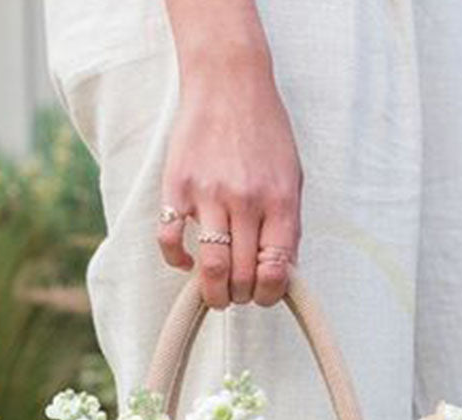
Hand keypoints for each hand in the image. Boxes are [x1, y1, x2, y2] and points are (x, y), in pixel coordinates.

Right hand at [157, 7, 301, 308]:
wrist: (229, 82)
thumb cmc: (265, 132)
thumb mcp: (292, 176)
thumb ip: (288, 223)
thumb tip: (281, 271)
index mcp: (279, 201)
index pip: (277, 269)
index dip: (270, 294)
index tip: (262, 295)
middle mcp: (246, 201)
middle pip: (242, 275)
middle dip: (240, 296)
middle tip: (236, 294)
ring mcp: (209, 195)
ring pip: (211, 267)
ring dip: (213, 292)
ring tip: (214, 293)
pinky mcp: (177, 187)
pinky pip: (170, 240)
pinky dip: (176, 260)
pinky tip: (184, 261)